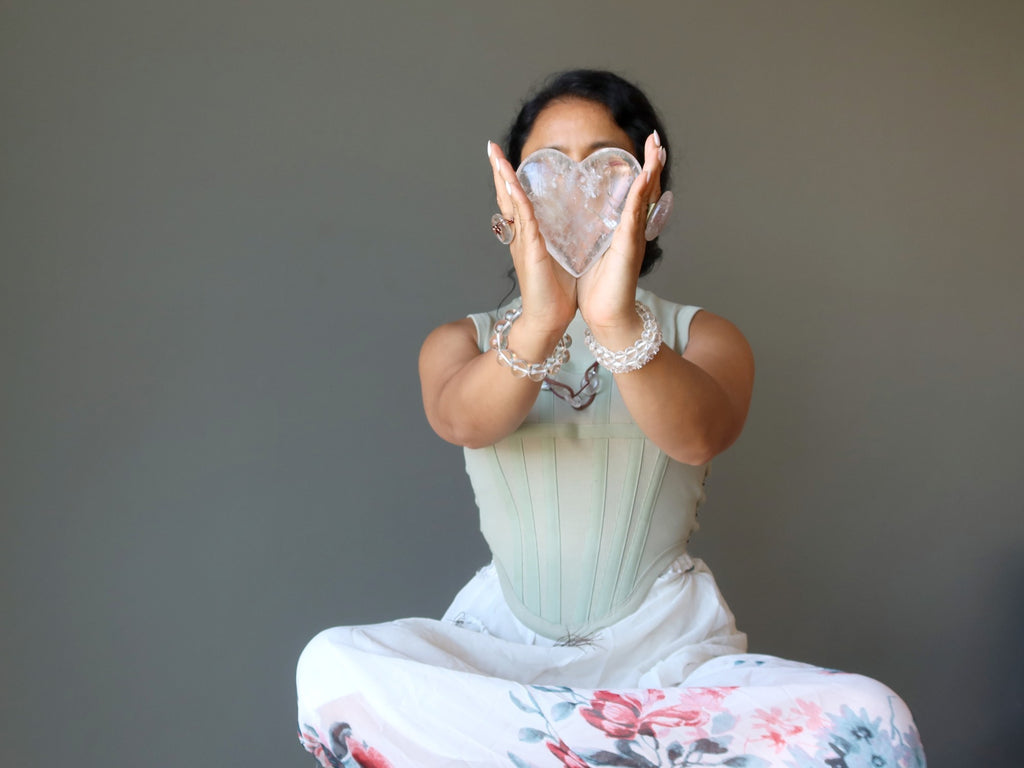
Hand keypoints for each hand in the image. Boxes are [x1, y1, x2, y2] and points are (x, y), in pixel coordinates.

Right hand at [488, 141, 576, 336]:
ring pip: (511, 203)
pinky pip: (523, 220)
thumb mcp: (559, 257)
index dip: (509, 180)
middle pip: (506, 197)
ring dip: (503, 178)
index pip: (516, 201)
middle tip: (490, 147)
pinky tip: (512, 184)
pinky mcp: (531, 251)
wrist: (548, 319)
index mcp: (528, 237)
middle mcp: (520, 237)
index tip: (504, 158)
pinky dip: (517, 200)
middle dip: (498, 171)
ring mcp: (523, 242)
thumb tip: (571, 226)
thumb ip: (559, 240)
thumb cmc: (556, 293)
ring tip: (495, 156)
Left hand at [576, 133, 666, 345]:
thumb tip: (584, 220)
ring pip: (644, 198)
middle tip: (655, 137)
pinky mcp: (628, 248)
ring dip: (652, 171)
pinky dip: (639, 195)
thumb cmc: (598, 289)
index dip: (641, 170)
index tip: (645, 146)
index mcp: (623, 230)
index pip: (634, 193)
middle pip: (645, 190)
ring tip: (657, 147)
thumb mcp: (594, 253)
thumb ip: (594, 235)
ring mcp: (633, 238)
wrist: (606, 317)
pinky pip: (634, 216)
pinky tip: (644, 177)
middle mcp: (632, 231)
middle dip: (652, 163)